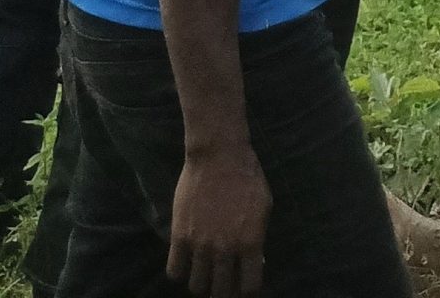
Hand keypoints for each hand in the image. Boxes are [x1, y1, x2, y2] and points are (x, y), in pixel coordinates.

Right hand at [169, 146, 268, 295]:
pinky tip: (187, 262)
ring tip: (205, 273)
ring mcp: (200, 245)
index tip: (243, 288)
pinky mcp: (179, 237)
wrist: (219, 156)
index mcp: (250, 242)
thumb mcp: (264, 206)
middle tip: (223, 285)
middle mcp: (225, 249)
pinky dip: (180, 272)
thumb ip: (257, 237)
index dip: (247, 291)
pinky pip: (174, 272)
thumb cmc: (248, 177)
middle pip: (221, 292)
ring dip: (202, 284)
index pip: (249, 287)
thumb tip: (254, 262)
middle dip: (224, 293)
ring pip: (197, 287)